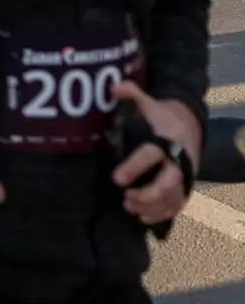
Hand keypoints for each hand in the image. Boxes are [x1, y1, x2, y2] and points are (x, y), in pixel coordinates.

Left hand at [111, 81, 202, 224]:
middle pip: (169, 182)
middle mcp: (180, 159)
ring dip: (152, 206)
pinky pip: (179, 204)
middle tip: (126, 197)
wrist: (191, 125)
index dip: (135, 167)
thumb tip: (113, 86)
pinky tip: (144, 217)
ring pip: (174, 197)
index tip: (117, 179)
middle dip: (148, 194)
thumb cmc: (163, 116)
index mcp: (168, 139)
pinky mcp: (187, 185)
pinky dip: (163, 214)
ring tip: (129, 207)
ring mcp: (185, 174)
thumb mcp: (149, 102)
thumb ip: (132, 93)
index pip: (151, 155)